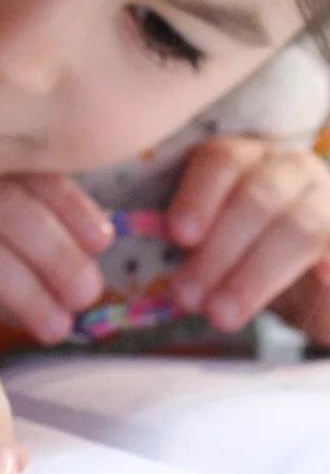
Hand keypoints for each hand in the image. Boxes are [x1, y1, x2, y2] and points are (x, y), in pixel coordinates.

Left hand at [169, 136, 329, 331]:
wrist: (314, 285)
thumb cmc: (249, 257)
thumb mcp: (214, 246)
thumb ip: (190, 244)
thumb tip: (161, 259)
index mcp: (247, 159)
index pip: (221, 160)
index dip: (198, 197)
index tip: (178, 236)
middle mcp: (291, 169)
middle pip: (256, 198)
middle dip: (218, 251)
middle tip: (188, 296)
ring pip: (298, 228)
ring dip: (255, 275)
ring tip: (221, 314)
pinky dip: (329, 267)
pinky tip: (320, 280)